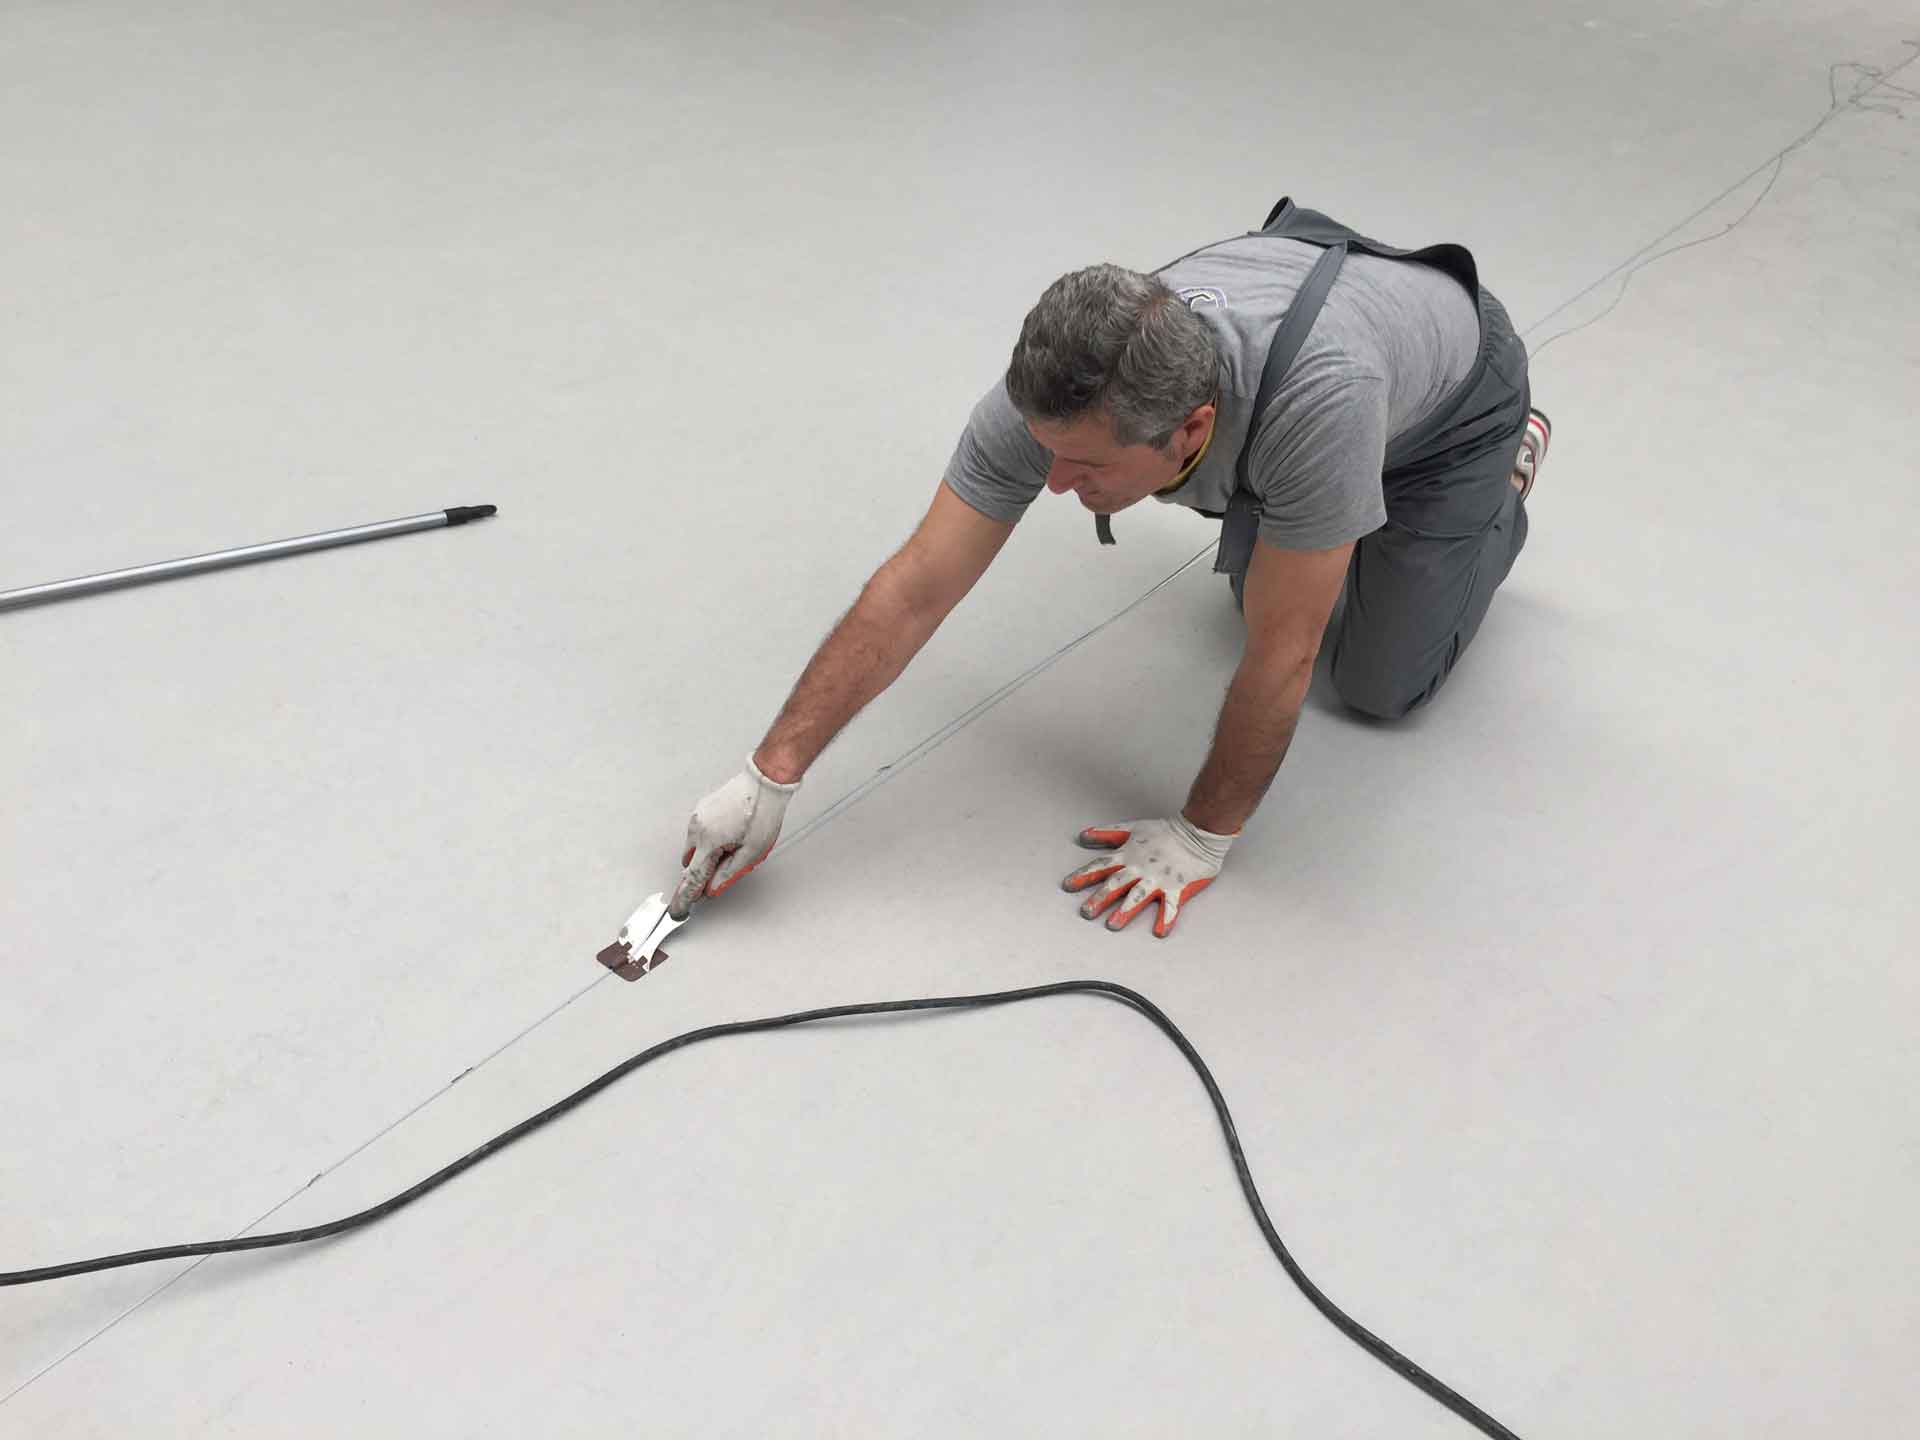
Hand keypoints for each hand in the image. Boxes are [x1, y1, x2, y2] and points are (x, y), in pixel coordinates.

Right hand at [668, 756, 801, 917]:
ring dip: (709, 853)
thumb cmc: (762, 811)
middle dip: (705, 870)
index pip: (692, 877)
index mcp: (708, 841)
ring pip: (695, 847)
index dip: (686, 896)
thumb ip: (729, 873)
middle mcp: (697, 828)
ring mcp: (698, 816)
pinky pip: (699, 832)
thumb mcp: (752, 851)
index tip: (678, 909)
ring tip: (737, 842)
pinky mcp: (702, 809)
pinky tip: (732, 832)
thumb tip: (712, 889)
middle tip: (729, 864)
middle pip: (691, 862)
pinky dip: (710, 839)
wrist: (764, 781)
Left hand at [1061, 814, 1235, 938]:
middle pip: (1115, 884)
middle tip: (1085, 912)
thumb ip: (1107, 833)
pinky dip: (1166, 919)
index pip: (1101, 866)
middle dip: (1099, 898)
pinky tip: (1159, 932)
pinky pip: (1171, 906)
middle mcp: (1140, 869)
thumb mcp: (1133, 828)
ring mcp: (1158, 879)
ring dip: (1125, 911)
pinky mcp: (1177, 888)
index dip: (1083, 876)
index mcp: (1129, 855)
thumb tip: (1083, 835)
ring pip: (1138, 896)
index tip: (1067, 886)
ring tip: (1112, 925)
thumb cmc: (1165, 831)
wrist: (1197, 832)